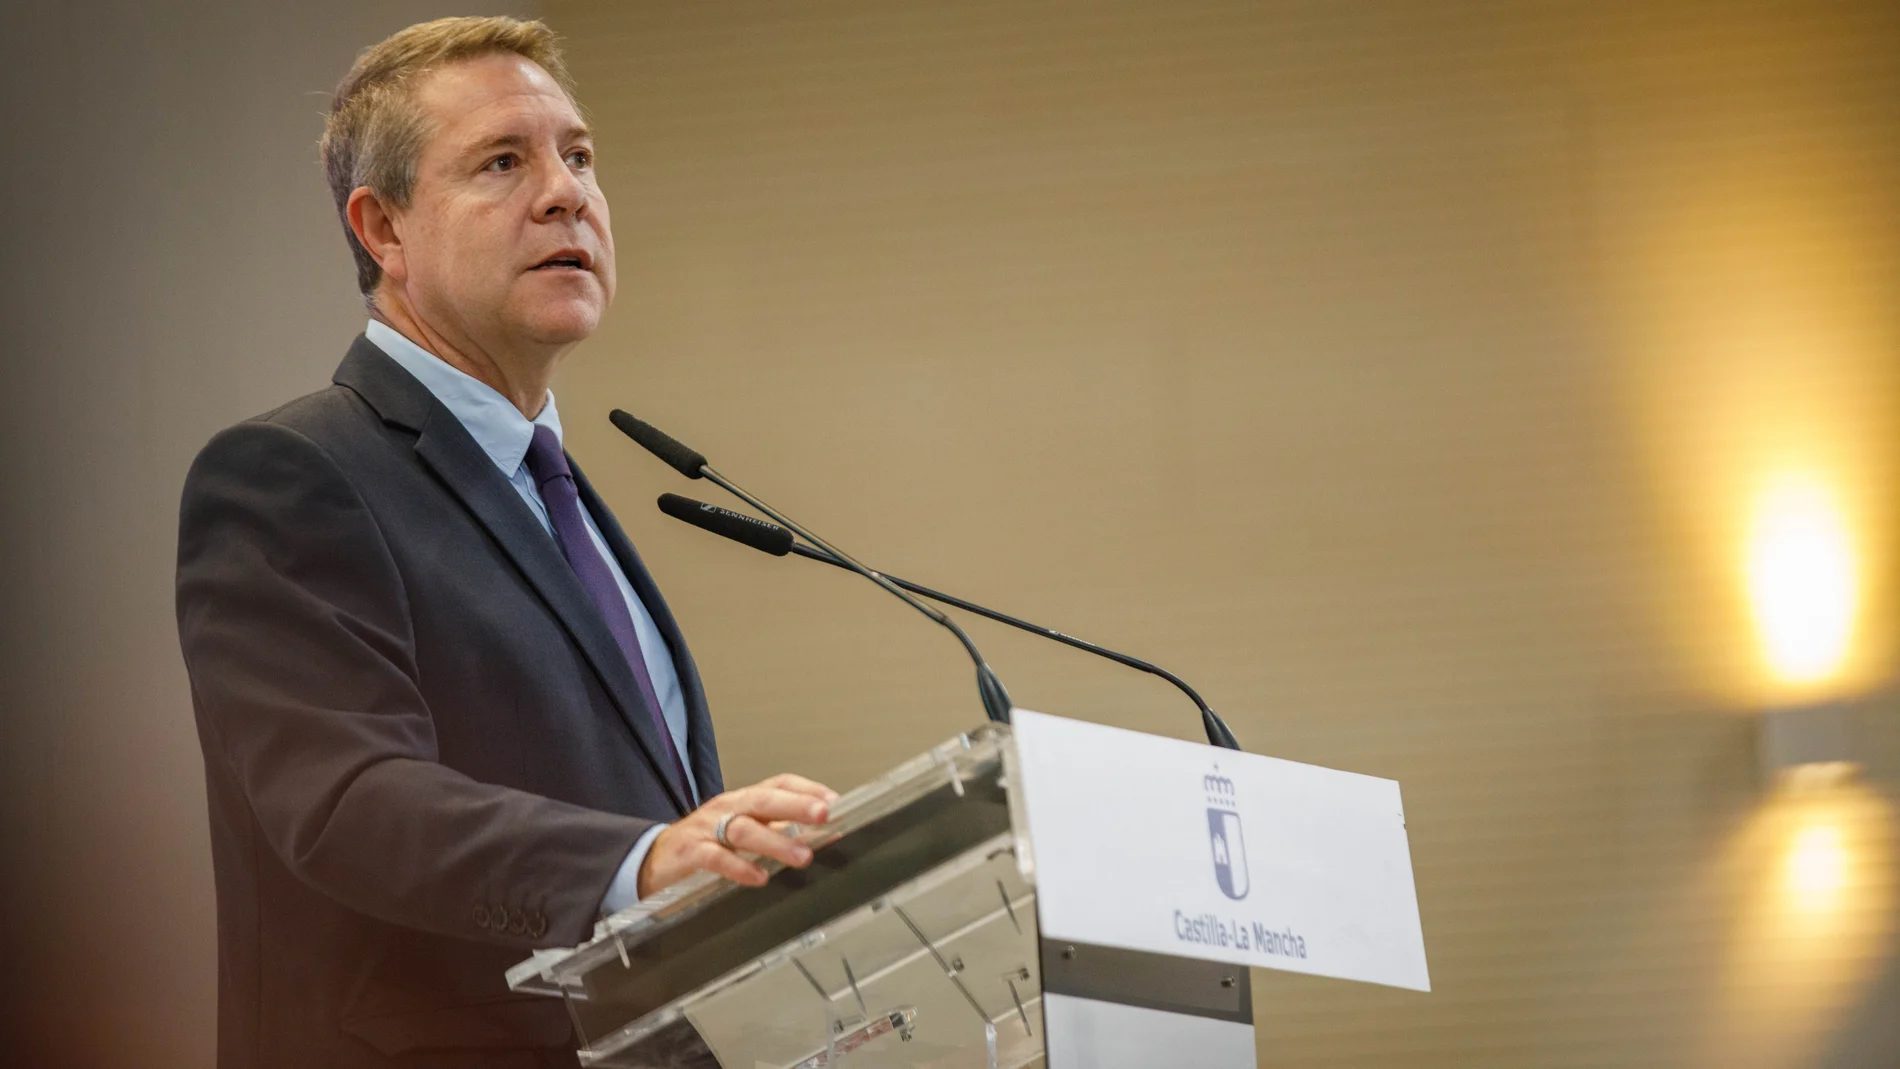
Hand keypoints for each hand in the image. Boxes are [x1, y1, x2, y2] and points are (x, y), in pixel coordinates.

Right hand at [637, 773, 838, 896]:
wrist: (653, 860)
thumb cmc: (704, 845)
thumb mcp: (742, 833)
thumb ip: (779, 832)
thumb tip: (825, 835)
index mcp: (743, 800)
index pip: (778, 783)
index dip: (807, 789)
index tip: (834, 801)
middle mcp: (727, 808)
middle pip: (764, 800)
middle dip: (796, 806)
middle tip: (824, 814)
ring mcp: (707, 828)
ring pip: (744, 829)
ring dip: (775, 842)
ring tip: (802, 856)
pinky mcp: (690, 852)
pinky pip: (716, 857)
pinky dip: (738, 867)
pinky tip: (758, 877)